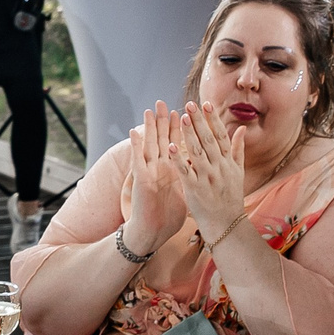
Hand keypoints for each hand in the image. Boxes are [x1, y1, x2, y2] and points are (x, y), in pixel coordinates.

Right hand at [117, 104, 190, 256]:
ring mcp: (149, 172)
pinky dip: (136, 146)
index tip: (185, 111)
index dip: (179, 128)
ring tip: (148, 111)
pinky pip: (138, 161)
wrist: (154, 232)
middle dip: (162, 121)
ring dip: (148, 128)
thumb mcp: (183, 191)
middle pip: (160, 140)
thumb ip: (189, 177)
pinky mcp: (141, 181)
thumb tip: (199, 171)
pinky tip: (133, 132)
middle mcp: (158, 168)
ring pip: (148, 145)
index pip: (175, 144)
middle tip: (163, 103)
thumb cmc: (167, 215)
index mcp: (170, 169)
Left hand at [173, 101, 249, 242]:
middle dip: (200, 121)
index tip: (206, 104)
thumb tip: (241, 128)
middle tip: (190, 104)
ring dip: (190, 134)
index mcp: (228, 162)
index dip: (214, 119)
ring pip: (198, 152)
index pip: (221, 136)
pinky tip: (171, 146)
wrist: (227, 224)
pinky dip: (179, 158)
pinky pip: (186, 171)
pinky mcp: (195, 189)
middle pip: (209, 139)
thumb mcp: (238, 172)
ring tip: (182, 118)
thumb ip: (238, 149)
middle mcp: (219, 167)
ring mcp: (208, 177)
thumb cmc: (231, 197)